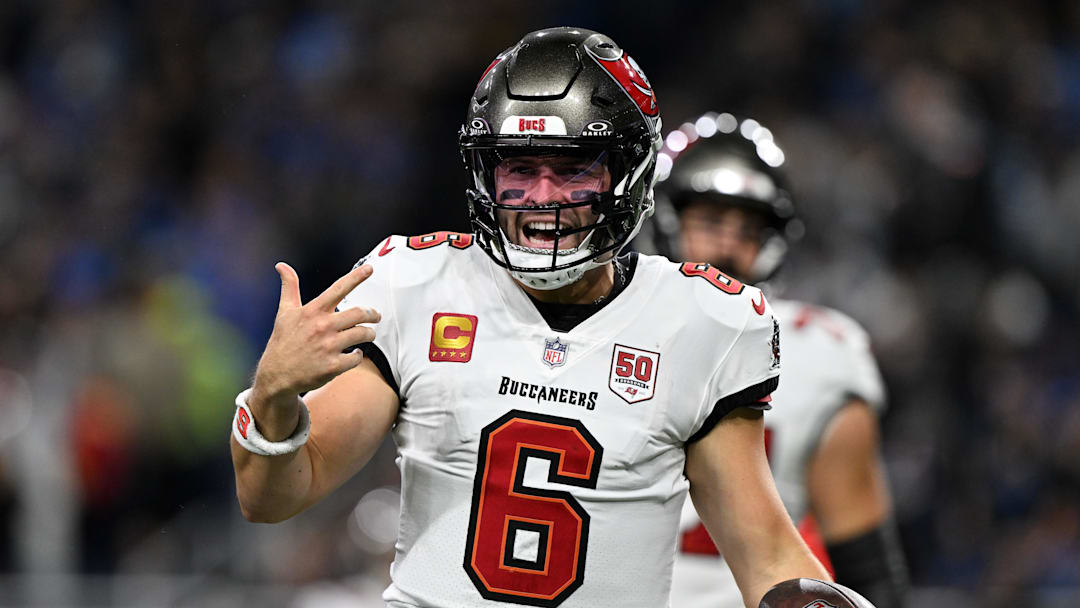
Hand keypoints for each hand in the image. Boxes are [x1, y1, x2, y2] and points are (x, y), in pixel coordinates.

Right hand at [252, 262, 380, 406]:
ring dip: (369, 334)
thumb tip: (282, 266)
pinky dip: (358, 355)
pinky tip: (354, 353)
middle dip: (372, 314)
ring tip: (368, 334)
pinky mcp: (333, 366)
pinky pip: (357, 357)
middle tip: (376, 315)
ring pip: (362, 334)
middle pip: (359, 313)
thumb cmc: (283, 341)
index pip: (338, 289)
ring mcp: (328, 346)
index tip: (369, 268)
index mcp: (312, 311)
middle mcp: (322, 326)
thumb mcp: (285, 312)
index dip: (356, 277)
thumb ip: (289, 287)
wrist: (277, 375)